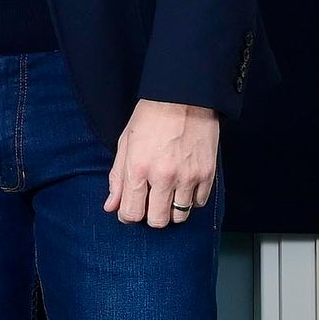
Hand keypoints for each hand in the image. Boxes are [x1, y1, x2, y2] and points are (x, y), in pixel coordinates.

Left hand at [104, 98, 218, 227]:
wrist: (183, 98)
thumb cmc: (150, 118)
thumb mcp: (126, 144)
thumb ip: (118, 178)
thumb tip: (111, 206)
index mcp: (138, 168)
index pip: (131, 213)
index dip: (128, 216)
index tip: (130, 209)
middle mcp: (163, 176)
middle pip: (158, 221)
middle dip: (150, 217)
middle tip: (149, 203)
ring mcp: (188, 177)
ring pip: (180, 217)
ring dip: (171, 210)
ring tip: (167, 194)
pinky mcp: (207, 174)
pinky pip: (199, 203)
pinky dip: (190, 200)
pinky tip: (183, 186)